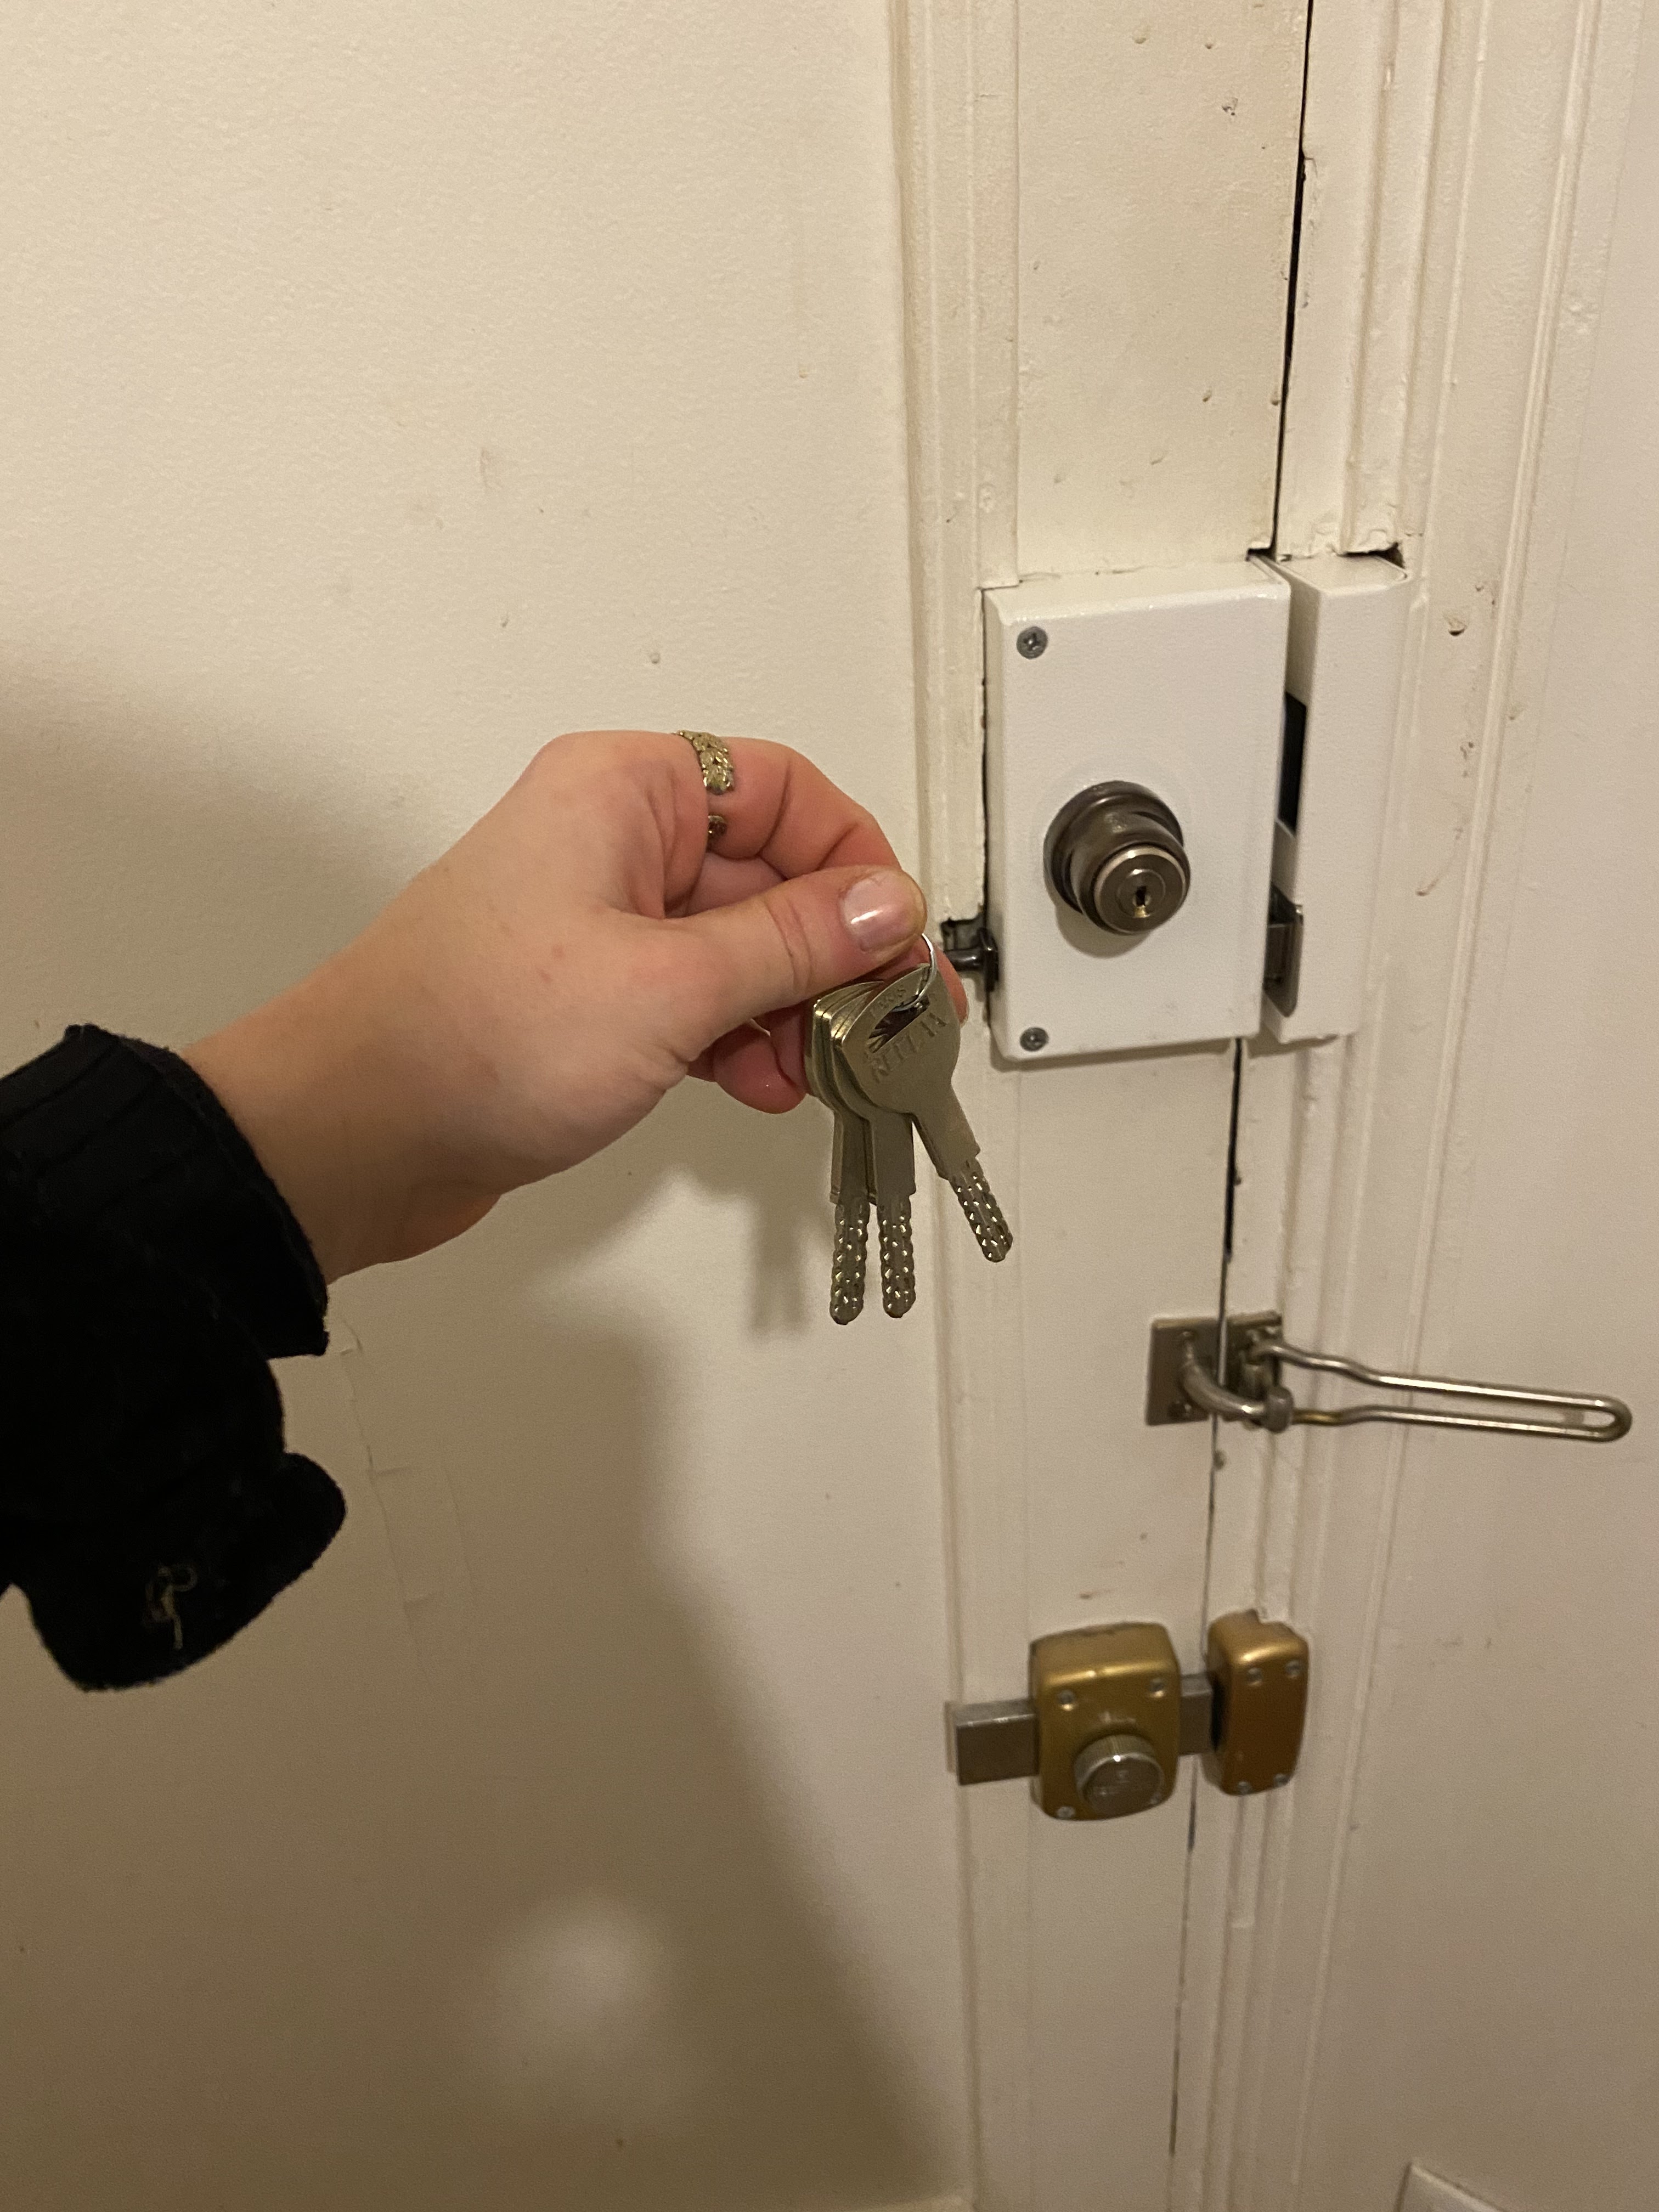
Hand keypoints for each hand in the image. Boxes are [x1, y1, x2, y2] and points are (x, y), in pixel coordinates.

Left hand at [184, 729, 962, 1280]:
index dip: (856, 861)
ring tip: (820, 1071)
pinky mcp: (590, 997)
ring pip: (740, 946)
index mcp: (625, 792)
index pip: (784, 790)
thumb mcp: (672, 985)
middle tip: (890, 1024)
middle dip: (833, 954)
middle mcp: (613, 842)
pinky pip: (699, 999)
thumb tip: (886, 905)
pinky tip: (765, 1087)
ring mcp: (601, 923)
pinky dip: (742, 1040)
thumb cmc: (474, 1038)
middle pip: (772, 873)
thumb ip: (794, 942)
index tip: (898, 940)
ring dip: (793, 1010)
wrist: (355, 1134)